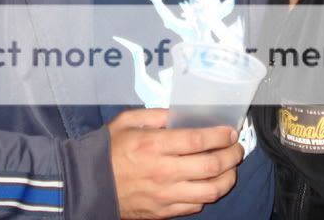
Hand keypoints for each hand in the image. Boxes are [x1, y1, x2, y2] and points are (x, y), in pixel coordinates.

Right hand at [108, 108, 243, 218]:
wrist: (86, 184)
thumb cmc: (107, 150)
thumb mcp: (127, 121)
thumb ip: (156, 114)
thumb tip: (181, 114)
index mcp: (155, 145)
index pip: (199, 140)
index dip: (221, 135)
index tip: (230, 131)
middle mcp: (164, 171)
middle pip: (212, 166)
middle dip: (232, 155)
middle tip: (236, 148)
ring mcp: (165, 195)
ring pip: (211, 190)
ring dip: (228, 178)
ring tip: (230, 168)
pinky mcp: (163, 212)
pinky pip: (196, 206)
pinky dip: (208, 194)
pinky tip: (208, 183)